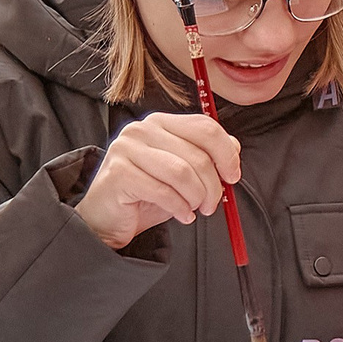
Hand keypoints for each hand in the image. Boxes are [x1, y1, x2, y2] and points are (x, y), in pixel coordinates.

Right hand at [73, 112, 242, 248]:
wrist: (108, 218)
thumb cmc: (148, 193)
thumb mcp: (184, 172)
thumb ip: (207, 156)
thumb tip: (234, 149)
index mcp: (161, 123)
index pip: (205, 128)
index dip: (226, 153)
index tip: (233, 176)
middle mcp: (141, 130)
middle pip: (198, 154)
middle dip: (213, 185)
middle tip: (213, 204)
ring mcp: (126, 149)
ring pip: (182, 173)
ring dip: (197, 197)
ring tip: (195, 209)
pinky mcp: (119, 173)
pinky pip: (163, 191)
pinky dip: (180, 208)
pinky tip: (182, 215)